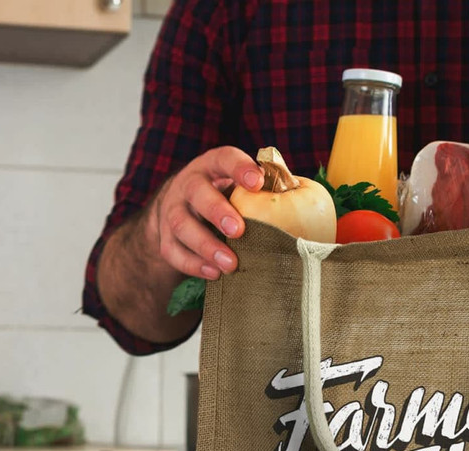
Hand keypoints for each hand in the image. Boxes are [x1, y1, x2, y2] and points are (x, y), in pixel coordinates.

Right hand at [146, 146, 263, 279]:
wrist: (181, 211)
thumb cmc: (226, 199)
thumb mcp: (239, 188)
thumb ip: (264, 191)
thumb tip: (303, 199)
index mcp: (212, 167)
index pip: (224, 159)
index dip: (239, 168)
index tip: (257, 182)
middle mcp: (188, 185)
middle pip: (197, 192)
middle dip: (217, 211)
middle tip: (238, 230)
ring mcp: (173, 211)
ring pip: (182, 225)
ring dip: (206, 245)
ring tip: (230, 264)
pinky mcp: (164, 238)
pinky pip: (172, 251)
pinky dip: (193, 264)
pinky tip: (214, 274)